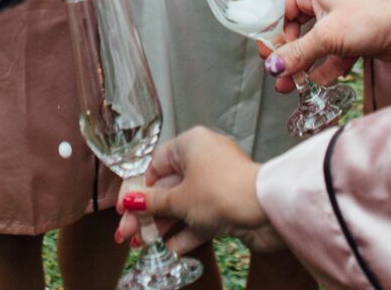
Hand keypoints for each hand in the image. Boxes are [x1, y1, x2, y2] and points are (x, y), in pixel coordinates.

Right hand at [112, 128, 283, 254]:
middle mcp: (204, 158)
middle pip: (167, 187)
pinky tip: (172, 248)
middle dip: (147, 213)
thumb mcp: (179, 200)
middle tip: (128, 234)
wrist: (266, 210)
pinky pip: (202, 216)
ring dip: (165, 225)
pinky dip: (188, 231)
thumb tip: (131, 201)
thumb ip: (152, 202)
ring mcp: (218, 183)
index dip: (137, 190)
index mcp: (190, 144)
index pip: (155, 165)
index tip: (124, 209)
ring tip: (145, 245)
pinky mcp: (229, 204)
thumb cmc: (220, 193)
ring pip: (184, 204)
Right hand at [267, 0, 390, 90]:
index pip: (279, 11)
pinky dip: (322, 70)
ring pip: (310, 47)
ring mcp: (336, 22)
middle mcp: (321, 3)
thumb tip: (273, 66)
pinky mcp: (350, 39)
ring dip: (301, 67)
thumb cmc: (372, 14)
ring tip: (289, 87)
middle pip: (293, 31)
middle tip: (277, 74)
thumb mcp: (328, 35)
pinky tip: (314, 84)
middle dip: (284, 55)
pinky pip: (329, 57)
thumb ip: (298, 53)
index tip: (265, 55)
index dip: (269, 33)